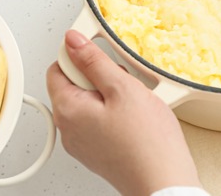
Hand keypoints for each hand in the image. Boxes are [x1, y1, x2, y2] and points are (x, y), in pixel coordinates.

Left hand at [46, 30, 201, 195]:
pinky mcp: (97, 151)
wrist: (163, 180)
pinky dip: (115, 113)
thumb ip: (94, 61)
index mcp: (68, 109)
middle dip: (99, 77)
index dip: (81, 56)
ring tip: (134, 104)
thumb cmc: (146, 141)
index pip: (57, 67)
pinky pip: (99, 121)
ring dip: (110, 95)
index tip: (102, 57)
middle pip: (74, 85)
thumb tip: (74, 41)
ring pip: (89, 102)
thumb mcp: (123, 87)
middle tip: (124, 85)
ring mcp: (82, 142)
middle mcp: (68, 128)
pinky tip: (135, 118)